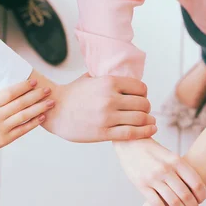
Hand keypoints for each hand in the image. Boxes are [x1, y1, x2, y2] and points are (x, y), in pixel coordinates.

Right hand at [0, 79, 53, 154]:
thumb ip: (1, 100)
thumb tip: (21, 88)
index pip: (9, 93)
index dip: (23, 87)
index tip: (35, 82)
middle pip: (19, 103)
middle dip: (36, 95)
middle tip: (48, 90)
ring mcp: (1, 128)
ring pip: (23, 116)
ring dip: (39, 108)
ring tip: (51, 103)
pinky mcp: (6, 139)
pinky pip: (23, 129)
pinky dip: (34, 123)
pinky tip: (43, 116)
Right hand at [41, 73, 156, 141]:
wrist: (54, 111)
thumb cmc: (71, 94)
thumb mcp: (89, 78)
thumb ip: (105, 76)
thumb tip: (120, 72)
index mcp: (108, 82)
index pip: (140, 88)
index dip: (144, 94)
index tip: (141, 98)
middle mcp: (109, 98)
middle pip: (143, 104)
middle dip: (146, 108)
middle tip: (143, 111)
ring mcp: (107, 117)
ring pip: (140, 119)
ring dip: (148, 121)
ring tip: (149, 122)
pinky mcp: (103, 132)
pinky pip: (131, 133)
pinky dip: (145, 132)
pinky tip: (150, 130)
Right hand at [115, 139, 205, 205]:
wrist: (130, 145)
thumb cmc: (153, 152)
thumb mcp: (170, 155)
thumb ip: (181, 169)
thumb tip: (196, 188)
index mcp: (176, 161)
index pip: (196, 183)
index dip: (201, 195)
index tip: (201, 200)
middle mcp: (165, 170)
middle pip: (186, 195)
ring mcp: (153, 178)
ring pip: (173, 202)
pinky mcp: (142, 186)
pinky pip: (157, 205)